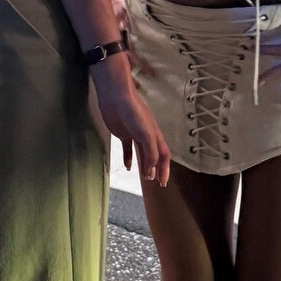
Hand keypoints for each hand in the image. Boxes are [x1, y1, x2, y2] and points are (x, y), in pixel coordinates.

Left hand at [91, 59, 169, 185]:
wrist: (116, 97)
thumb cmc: (134, 112)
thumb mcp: (146, 135)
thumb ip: (150, 153)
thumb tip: (150, 171)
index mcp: (155, 135)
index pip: (164, 156)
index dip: (165, 169)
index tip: (163, 182)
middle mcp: (147, 136)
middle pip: (154, 156)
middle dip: (156, 169)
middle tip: (155, 182)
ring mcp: (135, 135)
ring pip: (142, 154)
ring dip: (144, 165)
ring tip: (144, 177)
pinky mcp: (123, 133)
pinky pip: (127, 149)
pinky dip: (128, 158)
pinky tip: (127, 167)